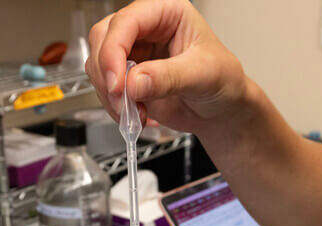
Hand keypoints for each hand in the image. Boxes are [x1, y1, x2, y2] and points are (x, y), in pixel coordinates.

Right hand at [85, 0, 248, 136]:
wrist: (221, 110)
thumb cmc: (223, 81)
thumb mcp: (204, 75)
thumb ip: (170, 77)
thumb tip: (135, 82)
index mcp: (167, 13)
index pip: (127, 21)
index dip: (114, 49)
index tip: (117, 82)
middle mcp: (146, 29)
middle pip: (103, 38)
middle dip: (107, 72)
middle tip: (121, 99)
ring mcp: (134, 53)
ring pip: (98, 64)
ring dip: (110, 93)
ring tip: (135, 112)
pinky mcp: (128, 78)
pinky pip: (105, 88)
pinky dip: (114, 106)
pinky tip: (136, 115)